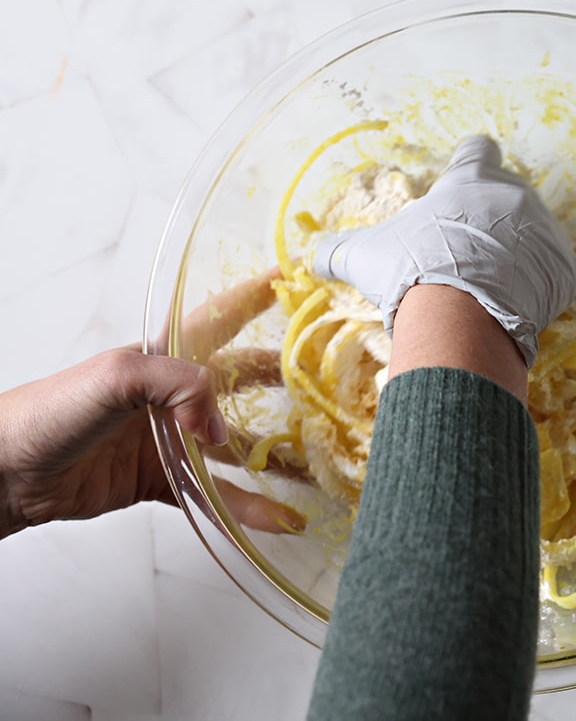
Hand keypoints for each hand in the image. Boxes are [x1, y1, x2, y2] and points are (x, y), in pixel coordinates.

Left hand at [0, 274, 296, 539]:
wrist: (7, 470)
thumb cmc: (51, 411)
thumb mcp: (118, 375)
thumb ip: (179, 384)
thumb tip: (219, 426)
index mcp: (163, 358)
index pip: (220, 318)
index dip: (256, 296)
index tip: (293, 278)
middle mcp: (172, 396)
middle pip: (242, 382)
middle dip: (284, 379)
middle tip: (324, 380)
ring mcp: (169, 439)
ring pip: (238, 445)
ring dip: (277, 455)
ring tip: (318, 463)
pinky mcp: (161, 480)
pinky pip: (216, 495)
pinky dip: (248, 509)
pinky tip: (277, 517)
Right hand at [313, 135, 575, 365]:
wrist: (461, 315)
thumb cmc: (412, 270)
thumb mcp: (365, 257)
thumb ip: (338, 251)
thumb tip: (311, 259)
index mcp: (471, 180)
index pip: (477, 150)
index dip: (470, 163)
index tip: (462, 182)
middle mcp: (516, 195)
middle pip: (510, 195)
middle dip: (492, 219)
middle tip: (468, 252)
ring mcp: (546, 230)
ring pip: (536, 235)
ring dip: (519, 253)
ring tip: (492, 285)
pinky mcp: (566, 268)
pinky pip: (557, 273)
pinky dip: (541, 287)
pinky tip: (517, 305)